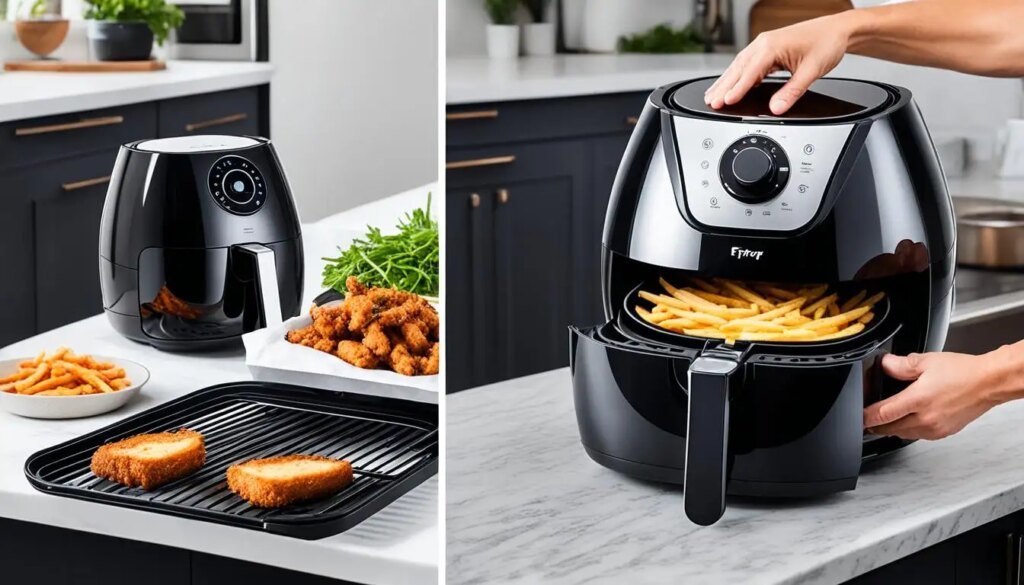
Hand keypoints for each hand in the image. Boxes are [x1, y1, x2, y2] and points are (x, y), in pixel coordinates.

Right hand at [703, 14, 852, 114]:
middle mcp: (764, 43)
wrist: (838, 29)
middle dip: (723, 86)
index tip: (725, 101)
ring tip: (713, 95)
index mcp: (772, 46)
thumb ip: (792, 91)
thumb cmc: (827, 43)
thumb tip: (777, 107)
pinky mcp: (768, 48)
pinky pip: (747, 63)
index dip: (737, 88)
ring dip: (726, 81)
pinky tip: (730, 84)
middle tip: (711, 102)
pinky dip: (736, 75)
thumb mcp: (812, 71)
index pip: (749, 72)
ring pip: (739, 65)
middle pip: (738, 68)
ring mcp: (764, 44)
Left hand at [863, 352, 1005, 439]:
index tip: (858, 417)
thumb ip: (902, 364)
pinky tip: (908, 421)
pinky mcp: (944, 432)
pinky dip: (909, 430)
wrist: (989, 383)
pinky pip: (919, 436)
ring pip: (904, 434)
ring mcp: (935, 428)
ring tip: (886, 420)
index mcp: (918, 400)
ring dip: (893, 429)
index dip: (866, 417)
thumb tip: (885, 364)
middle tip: (867, 421)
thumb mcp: (927, 361)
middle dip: (876, 425)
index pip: (883, 413)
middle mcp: (925, 418)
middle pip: (890, 429)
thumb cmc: (964, 372)